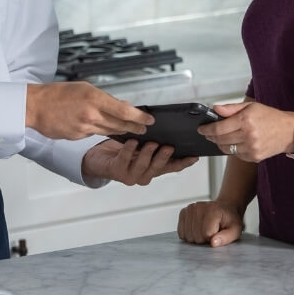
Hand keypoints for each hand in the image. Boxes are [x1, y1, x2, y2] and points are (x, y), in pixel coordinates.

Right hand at [25, 82, 152, 139]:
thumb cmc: (58, 93)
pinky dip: (99, 130)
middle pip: (120, 124)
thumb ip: (104, 98)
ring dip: (120, 130)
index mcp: (94, 99)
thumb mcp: (84, 88)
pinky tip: (100, 126)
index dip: (139, 116)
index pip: (124, 110)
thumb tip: (122, 104)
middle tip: (145, 127)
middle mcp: (91, 115)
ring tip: (130, 129)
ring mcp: (84, 128)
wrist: (36, 107)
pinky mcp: (77, 137)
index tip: (149, 119)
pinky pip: (93, 134)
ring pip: (108, 131)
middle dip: (134, 126)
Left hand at [81, 139, 197, 185]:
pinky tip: (132, 142)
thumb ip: (152, 135)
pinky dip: (129, 151)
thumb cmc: (122, 150)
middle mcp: (144, 174)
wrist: (99, 159)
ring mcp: (131, 175)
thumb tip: (157, 119)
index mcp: (153, 167)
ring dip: (148, 154)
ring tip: (151, 143)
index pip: (172, 166)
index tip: (194, 156)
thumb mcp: (140, 142)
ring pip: (143, 166)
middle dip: (164, 157)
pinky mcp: (117, 172)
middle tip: (169, 147)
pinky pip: (125, 160)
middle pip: (159, 168)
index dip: (183, 163)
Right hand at [177, 200, 244, 246]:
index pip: (206, 234)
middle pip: (196, 236)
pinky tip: (197, 228)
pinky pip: (181, 232)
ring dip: (196, 237)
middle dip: (204, 239)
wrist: (224, 208)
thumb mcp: (235, 230)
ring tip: (205, 229)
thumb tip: (213, 243)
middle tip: (212, 231)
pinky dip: (188, 234)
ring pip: (187, 236)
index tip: (218, 232)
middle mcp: (199, 207)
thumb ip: (226, 237)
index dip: (212, 239)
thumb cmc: (230, 220)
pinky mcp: (184, 212)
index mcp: (213, 211)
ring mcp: (190, 209)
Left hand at [198, 101, 293, 162]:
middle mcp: (248, 135)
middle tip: (208, 133)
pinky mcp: (254, 157)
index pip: (219, 128)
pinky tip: (237, 142)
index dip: (207, 129)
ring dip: (221, 143)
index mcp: (246, 120)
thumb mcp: (251, 106)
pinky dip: (233, 149)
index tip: (201, 129)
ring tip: (222, 137)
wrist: (289, 132)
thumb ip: (231, 108)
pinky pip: (236, 155)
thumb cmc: (270, 117)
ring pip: (226, 149)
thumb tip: (215, 109)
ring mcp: (251, 148)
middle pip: (220, 139)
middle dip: (211, 137)